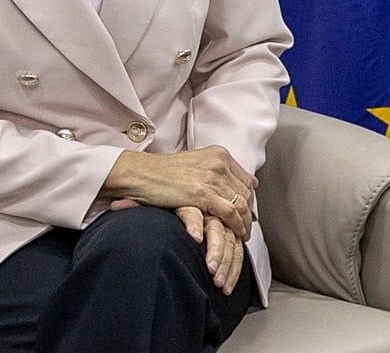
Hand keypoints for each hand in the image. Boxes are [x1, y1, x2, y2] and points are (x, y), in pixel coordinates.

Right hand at [101, 145, 257, 239]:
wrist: (139, 173)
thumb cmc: (162, 173)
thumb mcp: (196, 164)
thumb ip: (216, 172)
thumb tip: (239, 184)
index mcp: (219, 155)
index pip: (247, 180)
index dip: (249, 199)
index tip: (247, 213)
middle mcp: (219, 163)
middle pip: (246, 193)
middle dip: (248, 213)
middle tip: (247, 228)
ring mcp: (212, 178)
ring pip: (241, 204)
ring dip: (244, 223)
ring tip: (243, 235)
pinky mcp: (202, 193)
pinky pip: (229, 212)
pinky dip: (235, 225)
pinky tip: (235, 234)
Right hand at [173, 207, 245, 294]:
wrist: (164, 195)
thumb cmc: (181, 221)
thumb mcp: (201, 239)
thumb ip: (210, 253)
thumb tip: (215, 279)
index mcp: (224, 227)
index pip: (236, 251)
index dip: (233, 271)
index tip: (226, 290)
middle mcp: (218, 217)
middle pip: (229, 244)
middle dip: (225, 265)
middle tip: (218, 283)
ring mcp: (205, 209)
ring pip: (216, 231)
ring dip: (215, 251)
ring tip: (211, 268)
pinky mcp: (188, 200)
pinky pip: (193, 214)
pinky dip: (195, 226)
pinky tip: (195, 238)